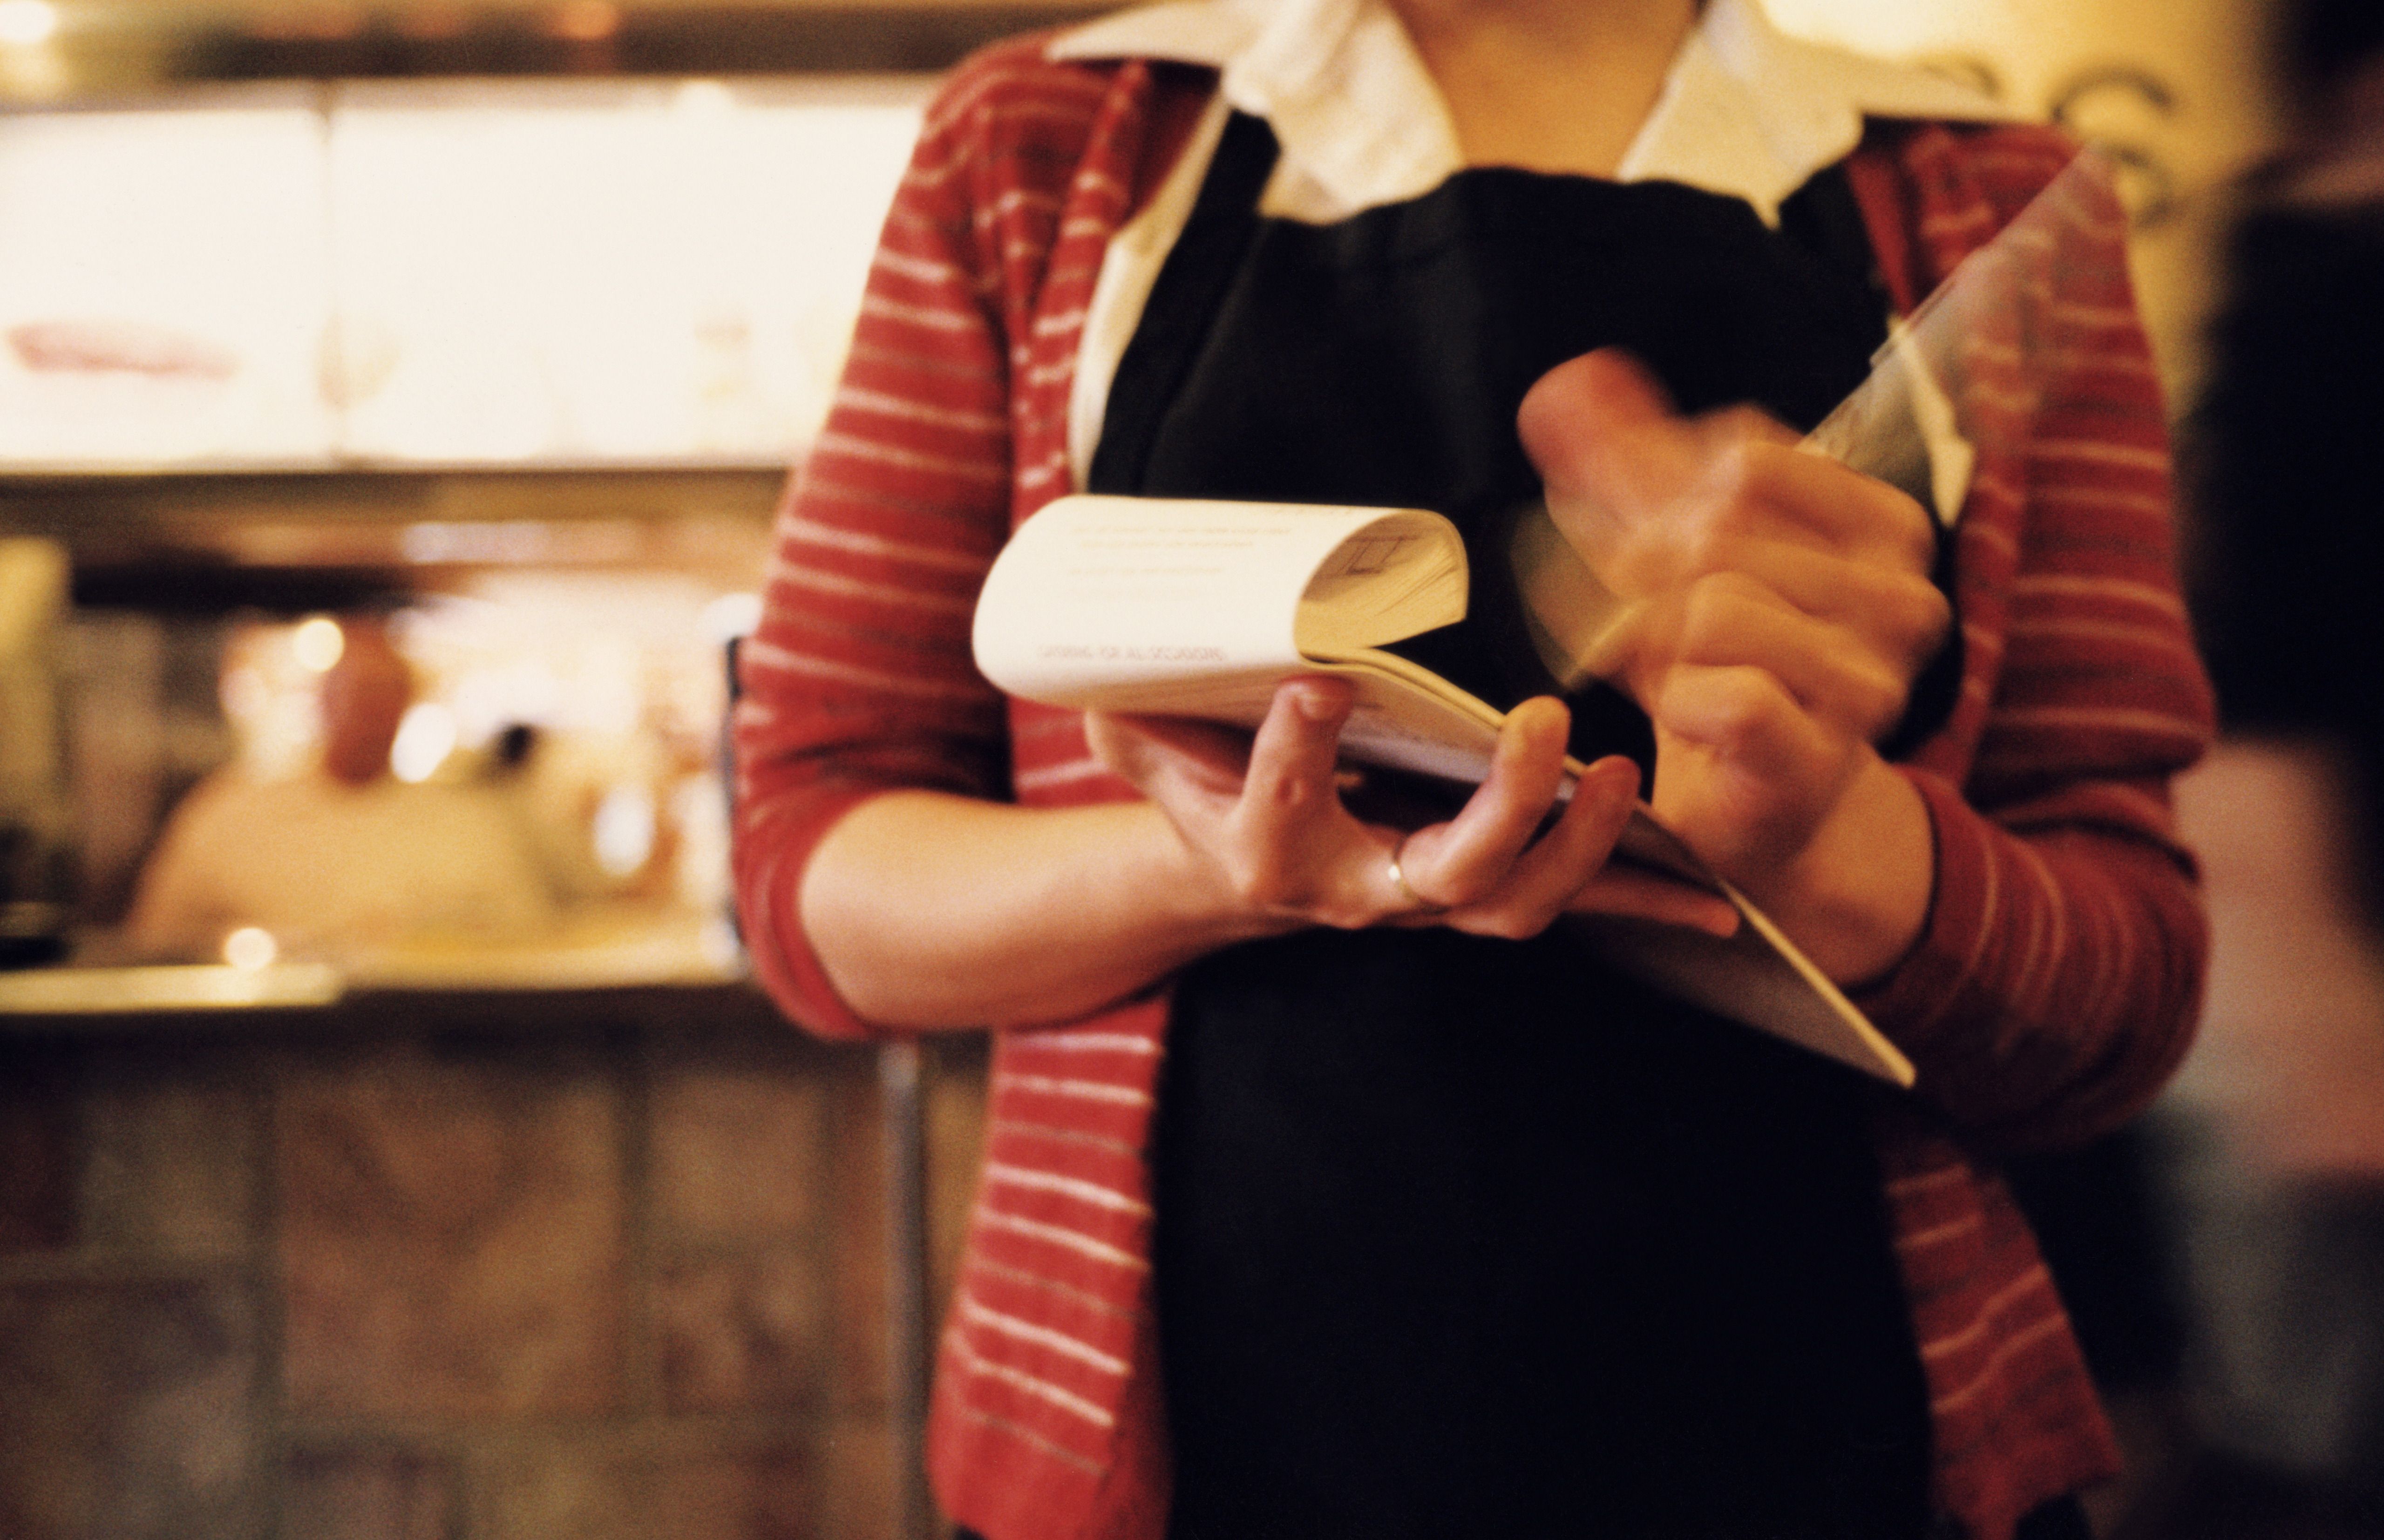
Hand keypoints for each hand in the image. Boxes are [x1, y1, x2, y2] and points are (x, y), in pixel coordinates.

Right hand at [1085, 677, 1738, 940]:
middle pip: (1443, 874)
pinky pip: (1569, 903)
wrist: (1238, 870)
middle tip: (1536, 723)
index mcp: (1267, 854)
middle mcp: (1358, 891)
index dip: (1295, 755)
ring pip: (1519, 900)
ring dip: (1582, 845)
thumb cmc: (1196, 789)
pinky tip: (1718, 908)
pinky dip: (1643, 902)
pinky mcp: (1482, 888)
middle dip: (1501, 806)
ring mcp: (1431, 897)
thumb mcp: (1140, 744)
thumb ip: (1129, 700)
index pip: (1277, 812)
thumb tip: (1106, 638)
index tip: (1316, 685)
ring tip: (1620, 773)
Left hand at [1516, 348, 1944, 976]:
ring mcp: (1872, 682)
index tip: (1653, 548)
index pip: (1743, 457)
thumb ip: (1618, 456)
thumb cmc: (1720, 658)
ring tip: (1674, 671)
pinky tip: (1686, 713)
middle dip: (1648, 576)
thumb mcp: (1666, 541)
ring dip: (1659, 644)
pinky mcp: (1819, 753)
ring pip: (1712, 607)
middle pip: (1718, 531)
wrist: (1748, 798)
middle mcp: (1902, 598)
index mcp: (1887, 526)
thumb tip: (1565, 380)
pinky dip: (1678, 699)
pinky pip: (1726, 692)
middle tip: (1648, 624)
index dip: (1665, 501)